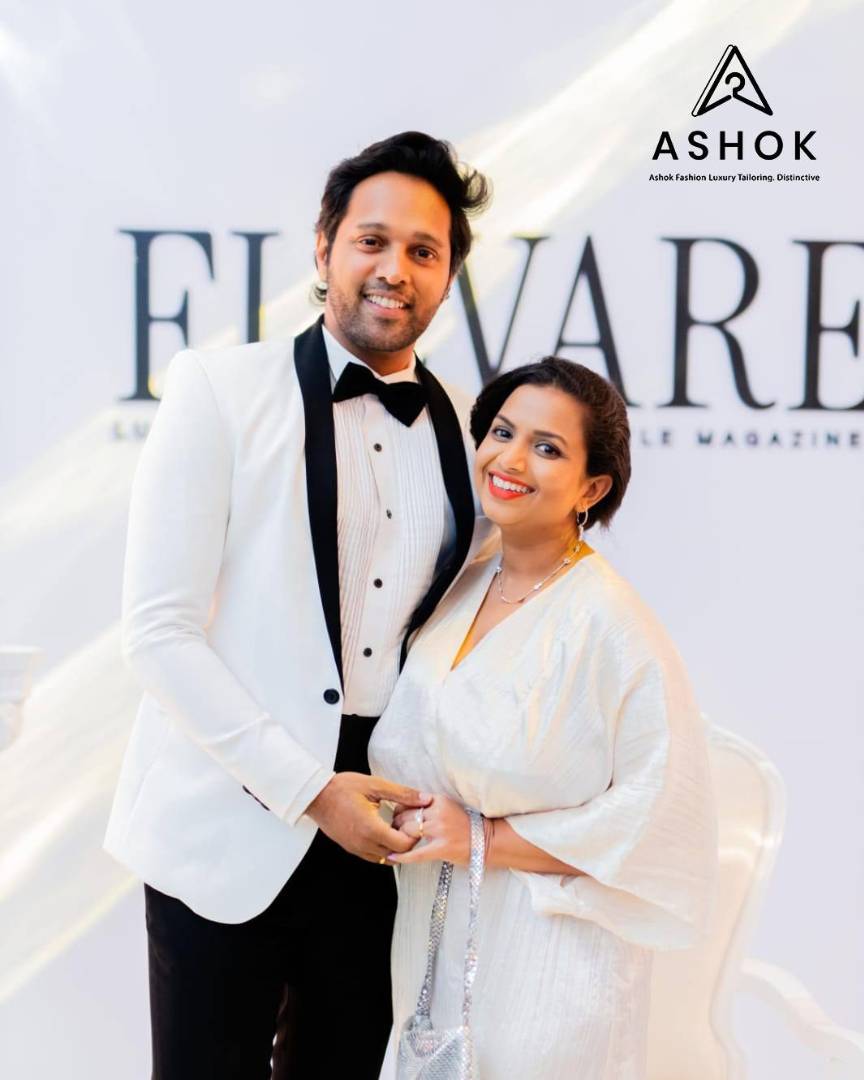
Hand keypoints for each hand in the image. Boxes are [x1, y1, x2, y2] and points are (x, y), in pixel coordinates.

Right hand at [306, 773, 430, 863]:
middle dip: (406, 841)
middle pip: (396, 854)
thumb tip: (425, 799)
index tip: (413, 821)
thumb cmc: (343, 788)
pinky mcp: (350, 848)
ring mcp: (356, 848)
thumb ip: (402, 794)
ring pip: (385, 858)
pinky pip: (373, 856)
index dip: (413, 835)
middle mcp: (364, 843)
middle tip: (406, 823)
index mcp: (371, 828)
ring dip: (394, 846)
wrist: (316, 795)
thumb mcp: (375, 785)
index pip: (403, 845)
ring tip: (394, 826)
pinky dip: (382, 848)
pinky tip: (382, 830)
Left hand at [388, 793, 470, 866]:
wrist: (487, 841)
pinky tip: (393, 857)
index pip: (410, 801)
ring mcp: (440, 830)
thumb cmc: (467, 826)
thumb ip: (431, 806)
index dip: (399, 809)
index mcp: (439, 800)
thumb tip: (407, 808)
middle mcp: (438, 813)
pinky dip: (402, 857)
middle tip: (393, 830)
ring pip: (408, 831)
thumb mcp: (449, 807)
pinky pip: (416, 853)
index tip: (395, 815)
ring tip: (396, 842)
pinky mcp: (441, 848)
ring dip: (399, 837)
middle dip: (396, 824)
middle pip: (406, 816)